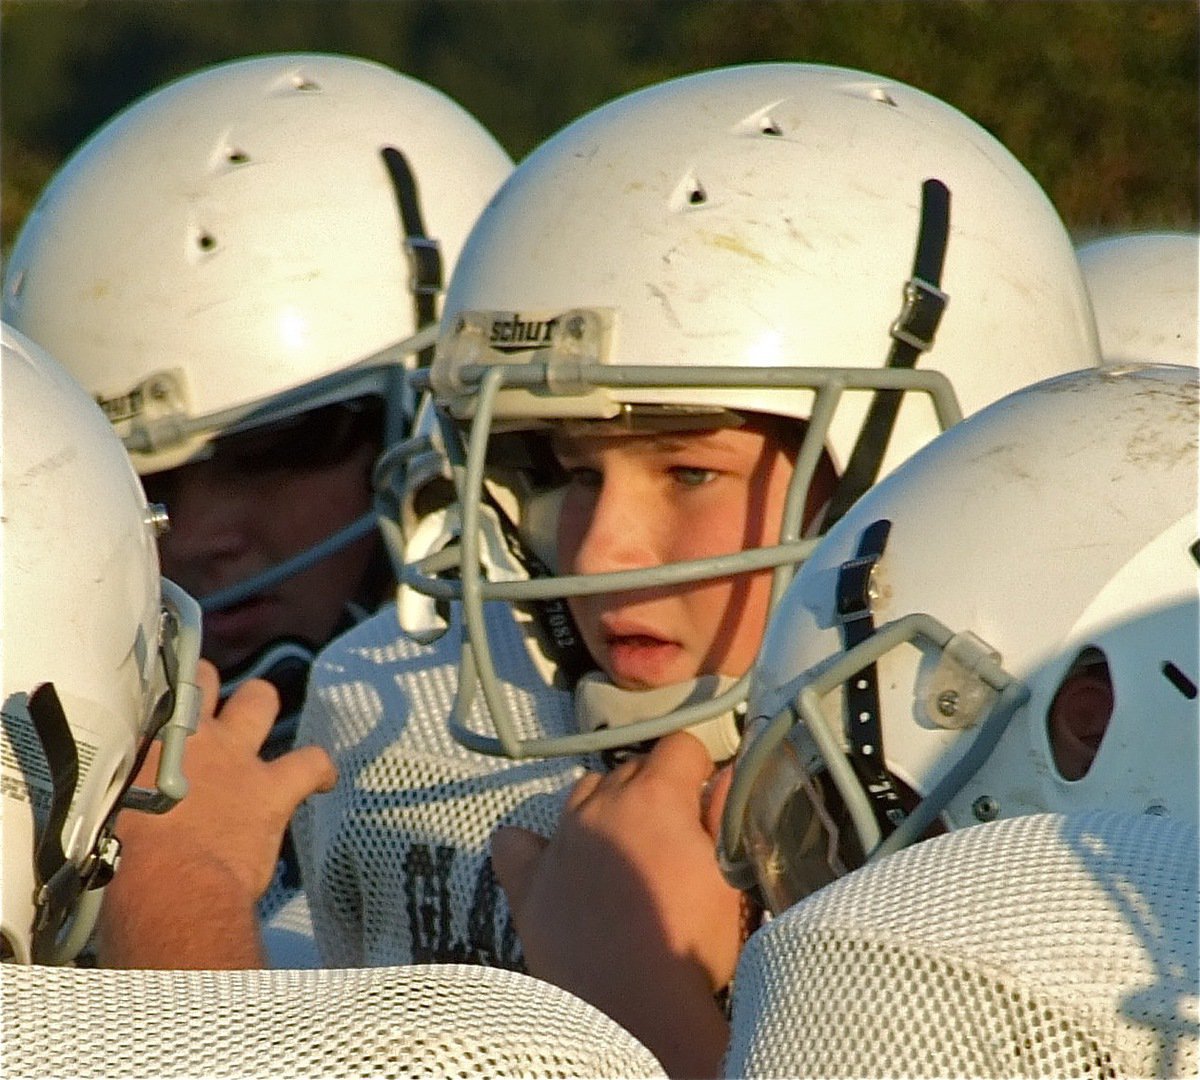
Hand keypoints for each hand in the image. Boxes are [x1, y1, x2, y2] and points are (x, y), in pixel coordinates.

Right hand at [97, 660, 336, 967]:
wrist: (170, 885)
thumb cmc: (126, 863)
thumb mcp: (111, 816)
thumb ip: (128, 795)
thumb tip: (128, 808)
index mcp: (146, 747)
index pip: (151, 698)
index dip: (158, 700)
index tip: (159, 709)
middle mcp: (194, 738)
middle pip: (204, 679)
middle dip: (207, 687)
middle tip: (206, 713)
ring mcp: (238, 758)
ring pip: (258, 698)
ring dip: (259, 707)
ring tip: (259, 723)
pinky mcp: (275, 788)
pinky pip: (313, 761)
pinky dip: (321, 769)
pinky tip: (325, 781)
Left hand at [491, 731, 740, 1077]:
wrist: (632, 1010)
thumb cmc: (690, 944)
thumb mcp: (728, 879)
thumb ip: (726, 816)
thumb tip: (726, 773)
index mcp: (655, 797)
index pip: (680, 746)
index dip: (698, 767)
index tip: (706, 797)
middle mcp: (601, 805)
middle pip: (631, 769)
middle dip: (655, 790)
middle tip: (674, 836)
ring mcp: (560, 839)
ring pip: (582, 794)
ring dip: (604, 808)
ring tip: (624, 849)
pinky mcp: (528, 880)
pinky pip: (515, 842)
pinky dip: (532, 845)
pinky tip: (551, 860)